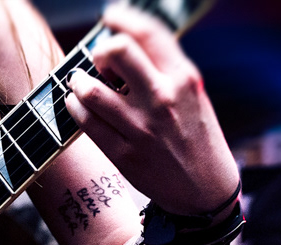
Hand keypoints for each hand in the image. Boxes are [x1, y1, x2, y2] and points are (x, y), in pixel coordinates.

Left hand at [64, 3, 239, 216]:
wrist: (205, 190)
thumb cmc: (198, 138)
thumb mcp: (194, 95)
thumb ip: (165, 70)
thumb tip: (128, 46)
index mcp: (183, 79)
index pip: (146, 33)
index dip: (121, 18)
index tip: (109, 18)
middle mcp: (162, 99)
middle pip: (115, 52)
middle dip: (100, 50)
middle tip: (99, 60)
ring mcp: (140, 128)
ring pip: (92, 90)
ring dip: (78, 81)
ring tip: (79, 82)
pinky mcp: (124, 154)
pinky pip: (87, 122)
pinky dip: (75, 107)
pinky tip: (77, 104)